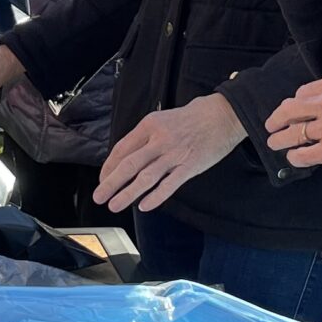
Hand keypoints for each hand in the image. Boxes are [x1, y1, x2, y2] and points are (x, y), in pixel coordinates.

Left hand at [93, 93, 243, 214]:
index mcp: (149, 125)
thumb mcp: (162, 119)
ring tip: (115, 205)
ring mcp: (175, 154)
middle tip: (99, 196)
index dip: (109, 167)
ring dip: (128, 193)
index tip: (103, 179)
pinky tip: (144, 206)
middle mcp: (159, 140)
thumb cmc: (192, 117)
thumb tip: (126, 158)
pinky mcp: (190, 166)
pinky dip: (155, 197)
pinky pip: (169, 185)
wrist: (222, 115)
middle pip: (129, 165)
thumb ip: (145, 137)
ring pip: (146, 177)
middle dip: (111, 183)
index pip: (122, 149)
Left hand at [266, 73, 321, 176]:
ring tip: (274, 143)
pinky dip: (294, 157)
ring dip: (280, 139)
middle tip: (272, 124)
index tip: (294, 109)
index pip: (305, 92)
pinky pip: (303, 154)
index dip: (297, 103)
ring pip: (292, 132)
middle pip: (290, 108)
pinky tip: (294, 158)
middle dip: (277, 117)